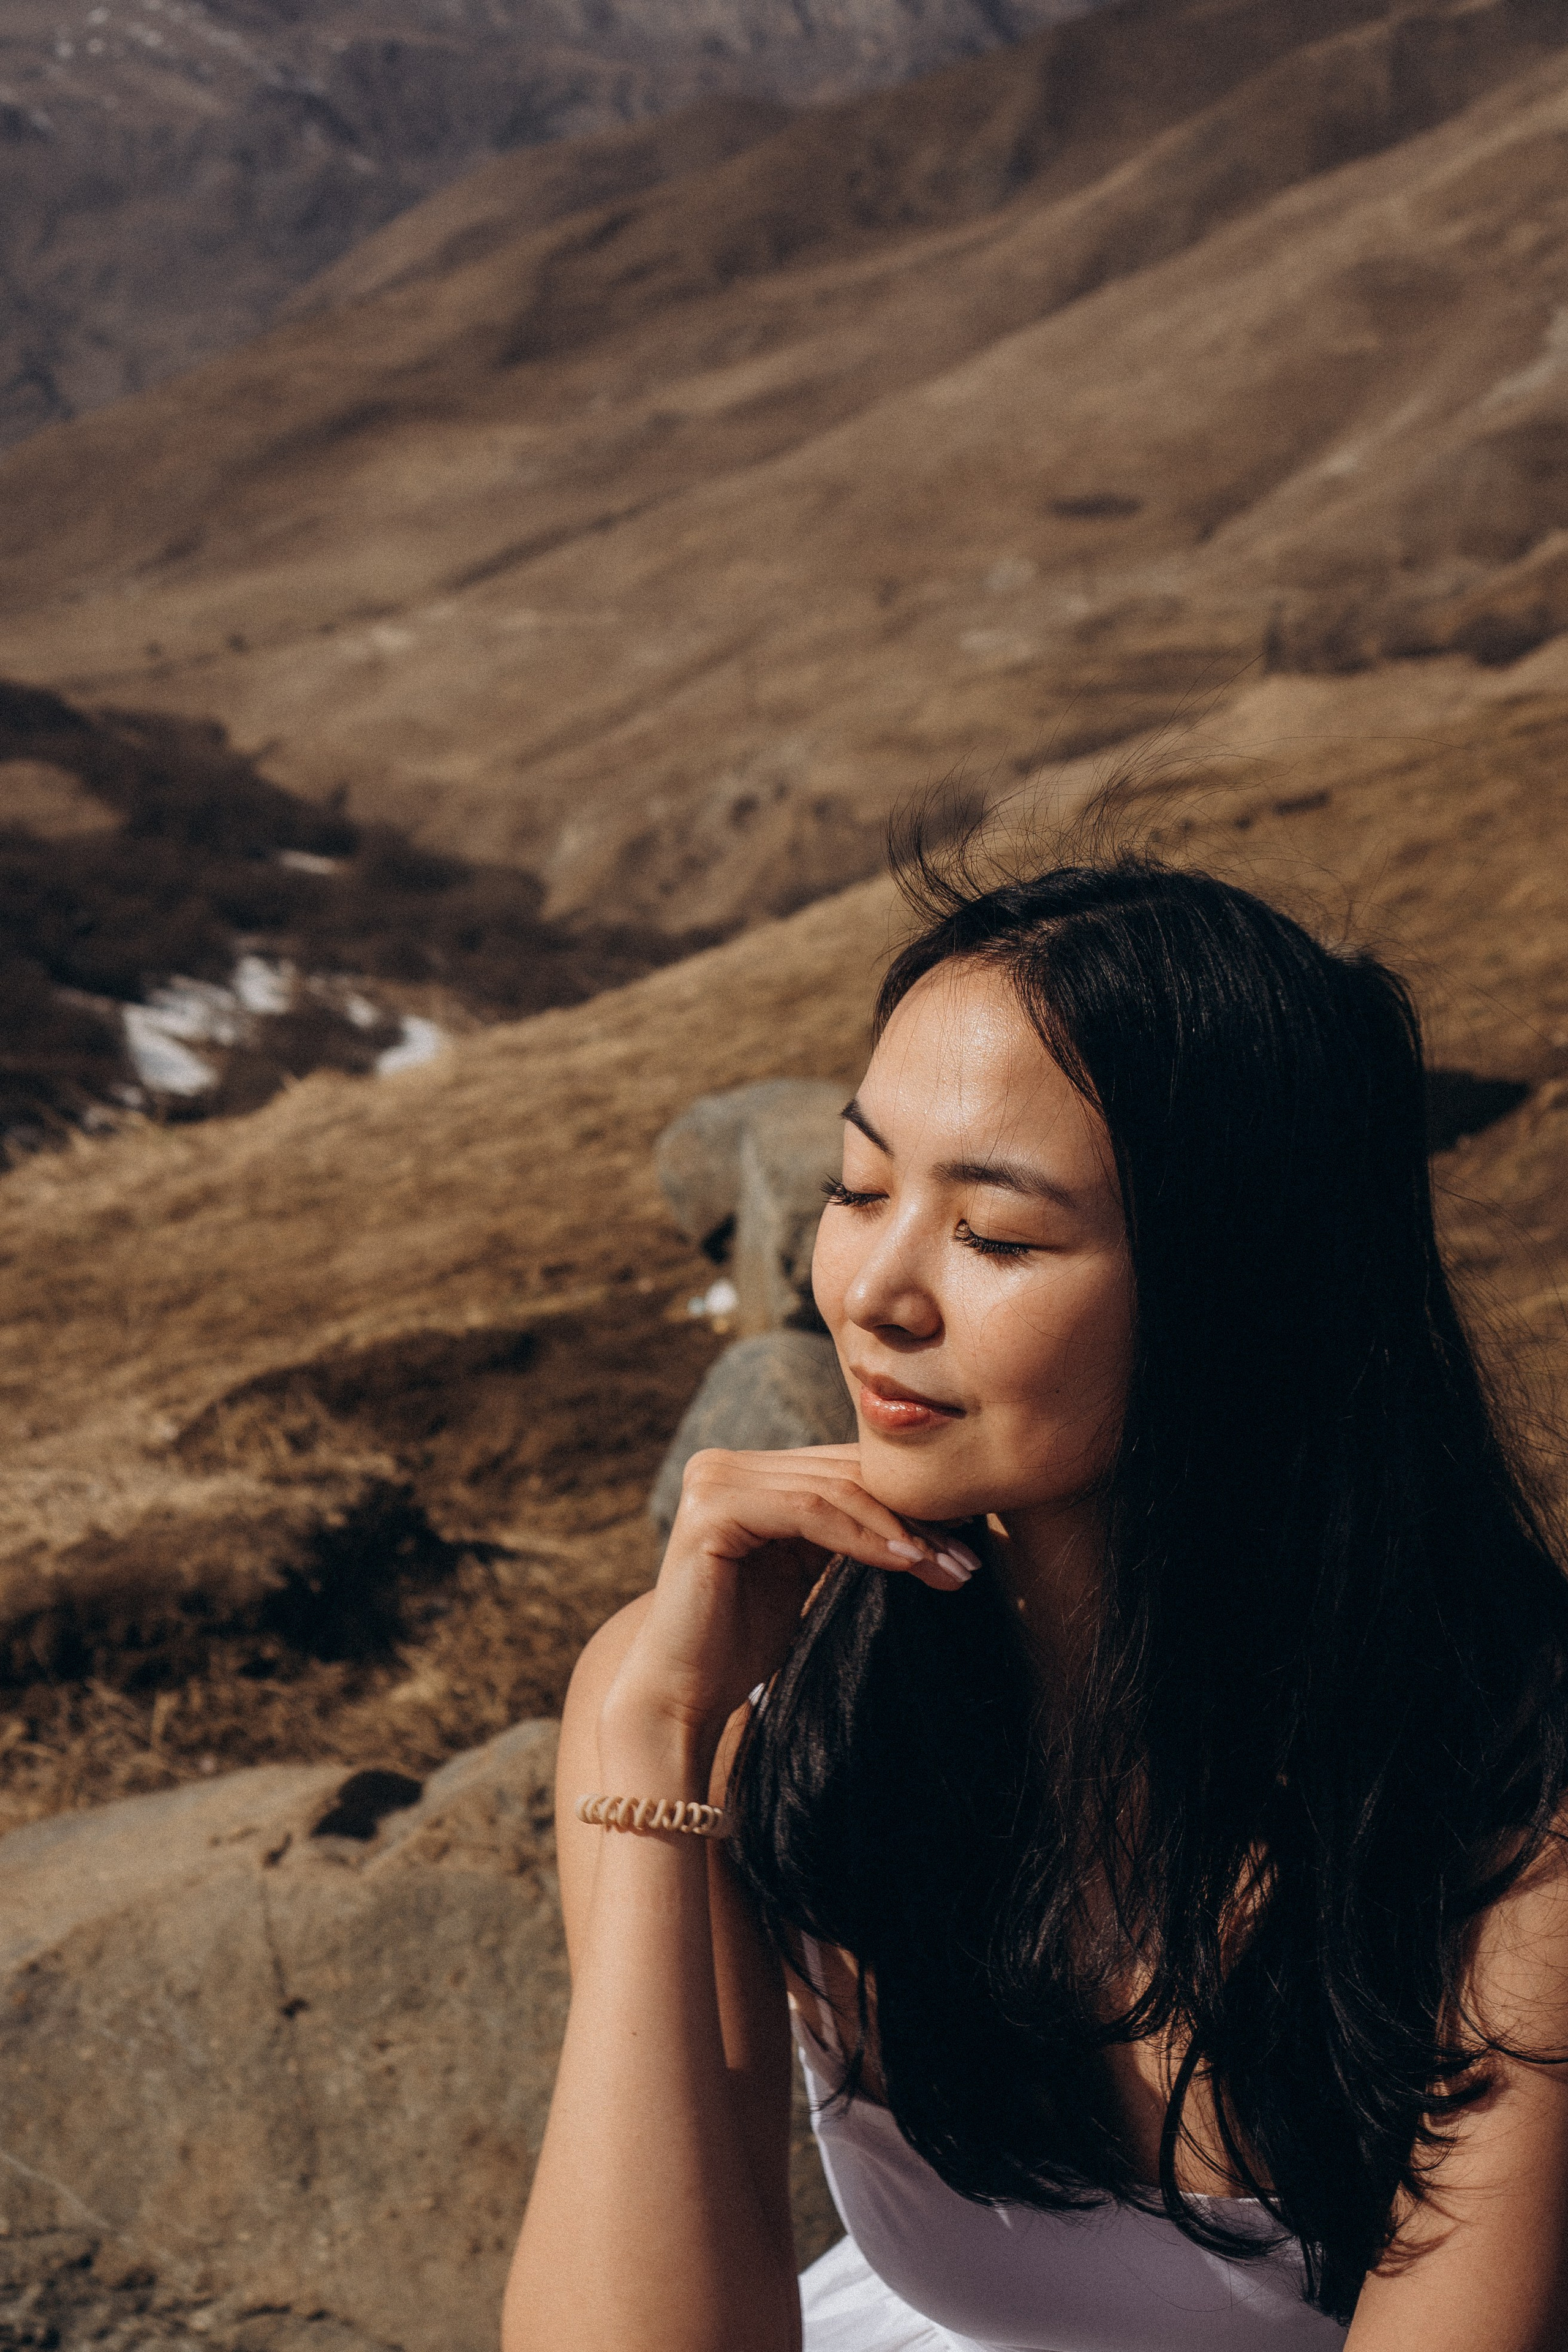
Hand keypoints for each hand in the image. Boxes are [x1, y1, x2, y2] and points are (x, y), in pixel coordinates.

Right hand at [599, 1443, 981, 1777]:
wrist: (681, 1694)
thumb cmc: (742, 1642)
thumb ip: (843, 1530)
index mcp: (747, 1472)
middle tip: (968, 1556)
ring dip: (899, 1529)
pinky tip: (906, 1560)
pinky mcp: (711, 1509)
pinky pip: (807, 1513)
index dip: (907, 1500)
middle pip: (841, 1476)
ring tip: (948, 1565)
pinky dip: (862, 1535)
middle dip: (913, 1517)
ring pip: (831, 1492)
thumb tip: (931, 1517)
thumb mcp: (804, 1570)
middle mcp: (724, 1464)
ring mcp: (712, 1480)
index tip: (967, 1537)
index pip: (842, 1470)